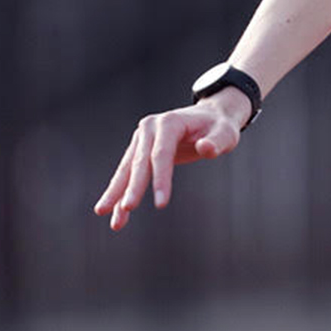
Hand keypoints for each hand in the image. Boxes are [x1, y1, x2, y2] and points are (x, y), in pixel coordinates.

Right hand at [93, 90, 249, 230]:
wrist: (210, 116)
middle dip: (132, 187)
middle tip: (128, 209)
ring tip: (103, 213)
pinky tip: (116, 214)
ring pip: (126, 169)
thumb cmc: (220, 126)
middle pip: (139, 162)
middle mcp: (149, 128)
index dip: (161, 179)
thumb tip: (205, 148)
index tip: (161, 204)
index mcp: (168, 123)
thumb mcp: (226, 132)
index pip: (161, 155)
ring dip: (116, 193)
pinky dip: (121, 193)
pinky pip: (128, 174)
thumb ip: (216, 142)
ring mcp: (141, 138)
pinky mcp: (139, 149)